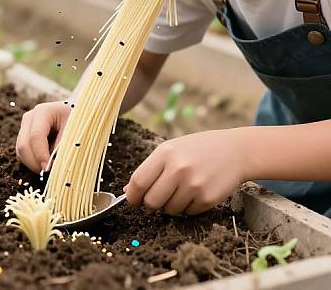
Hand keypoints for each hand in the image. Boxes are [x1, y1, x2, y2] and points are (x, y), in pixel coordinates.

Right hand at [15, 101, 70, 172]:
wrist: (75, 114)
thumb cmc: (77, 121)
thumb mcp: (74, 131)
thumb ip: (63, 146)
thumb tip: (52, 164)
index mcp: (43, 112)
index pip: (36, 135)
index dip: (40, 154)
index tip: (48, 169)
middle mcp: (30, 118)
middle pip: (23, 145)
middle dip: (34, 162)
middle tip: (49, 173)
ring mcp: (25, 127)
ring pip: (21, 152)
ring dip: (33, 163)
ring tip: (50, 167)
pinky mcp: (24, 136)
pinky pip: (23, 154)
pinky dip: (33, 162)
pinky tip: (46, 162)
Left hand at [123, 128, 248, 214]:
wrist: (234, 151)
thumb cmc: (197, 149)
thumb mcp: (171, 150)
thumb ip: (150, 169)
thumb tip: (128, 192)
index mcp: (165, 153)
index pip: (139, 182)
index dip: (132, 196)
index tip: (133, 199)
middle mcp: (178, 168)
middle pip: (151, 201)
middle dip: (151, 203)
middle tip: (159, 196)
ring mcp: (194, 185)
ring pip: (169, 210)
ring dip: (172, 204)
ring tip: (183, 187)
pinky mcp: (207, 199)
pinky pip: (187, 213)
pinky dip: (189, 206)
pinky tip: (197, 190)